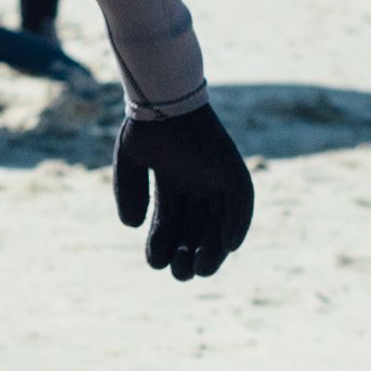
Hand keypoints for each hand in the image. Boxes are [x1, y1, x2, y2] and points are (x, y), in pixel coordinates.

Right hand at [110, 101, 253, 277]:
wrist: (163, 97)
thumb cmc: (145, 124)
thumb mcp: (130, 164)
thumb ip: (129, 193)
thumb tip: (131, 226)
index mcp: (173, 185)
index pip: (171, 225)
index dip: (163, 245)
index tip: (155, 262)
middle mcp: (197, 185)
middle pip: (197, 229)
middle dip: (187, 254)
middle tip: (179, 273)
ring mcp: (217, 178)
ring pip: (220, 223)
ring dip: (213, 249)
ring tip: (199, 269)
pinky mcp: (233, 170)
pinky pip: (241, 203)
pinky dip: (237, 224)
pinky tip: (227, 246)